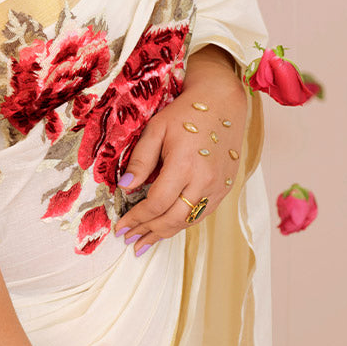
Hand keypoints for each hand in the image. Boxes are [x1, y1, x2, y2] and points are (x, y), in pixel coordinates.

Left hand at [114, 46, 246, 253]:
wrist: (222, 103)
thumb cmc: (186, 113)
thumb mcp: (156, 129)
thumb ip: (140, 160)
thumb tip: (125, 188)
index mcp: (184, 165)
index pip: (156, 203)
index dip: (136, 218)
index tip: (121, 226)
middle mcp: (204, 181)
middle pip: (173, 219)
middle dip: (148, 232)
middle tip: (128, 240)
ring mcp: (218, 187)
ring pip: (188, 222)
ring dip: (164, 234)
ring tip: (144, 242)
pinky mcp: (225, 189)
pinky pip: (202, 214)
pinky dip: (182, 224)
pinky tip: (167, 227)